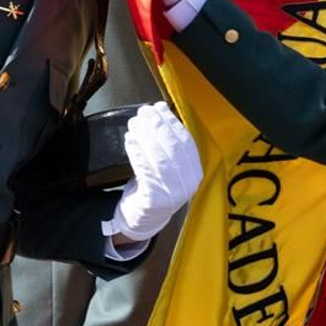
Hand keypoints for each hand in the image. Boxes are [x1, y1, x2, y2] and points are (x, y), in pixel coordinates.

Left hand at [109, 102, 201, 244]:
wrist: (144, 219)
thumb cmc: (155, 187)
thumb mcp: (167, 166)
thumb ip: (166, 143)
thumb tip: (158, 111)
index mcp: (195, 171)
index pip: (186, 141)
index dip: (172, 122)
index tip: (159, 107)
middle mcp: (189, 182)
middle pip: (173, 148)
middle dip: (157, 126)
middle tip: (142, 112)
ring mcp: (174, 193)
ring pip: (159, 158)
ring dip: (145, 137)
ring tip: (133, 123)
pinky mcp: (156, 200)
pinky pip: (145, 171)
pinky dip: (137, 153)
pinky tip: (130, 140)